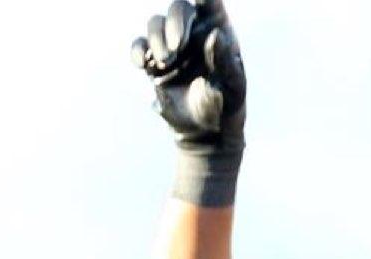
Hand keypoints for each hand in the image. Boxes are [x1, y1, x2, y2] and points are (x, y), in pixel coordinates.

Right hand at [131, 0, 245, 203]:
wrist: (207, 133)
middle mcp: (193, 33)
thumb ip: (225, 61)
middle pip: (178, 7)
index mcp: (217, 31)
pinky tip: (144, 65)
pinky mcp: (155, 62)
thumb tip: (214, 35)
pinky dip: (138, 51)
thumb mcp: (233, 86)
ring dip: (157, 39)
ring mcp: (172, 45)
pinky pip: (139, 46)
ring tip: (166, 63)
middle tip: (177, 48)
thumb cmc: (227, 106)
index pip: (209, 1)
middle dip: (175, 22)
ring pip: (155, 23)